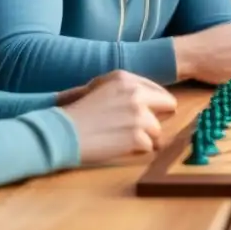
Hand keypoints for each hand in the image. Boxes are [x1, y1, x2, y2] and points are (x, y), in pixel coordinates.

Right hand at [60, 70, 177, 164]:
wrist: (62, 133)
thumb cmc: (77, 112)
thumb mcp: (98, 87)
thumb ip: (125, 88)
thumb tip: (150, 97)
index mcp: (126, 79)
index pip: (159, 91)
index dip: (157, 104)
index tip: (150, 112)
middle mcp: (137, 94)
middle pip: (168, 106)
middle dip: (157, 118)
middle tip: (142, 128)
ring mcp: (139, 116)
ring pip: (158, 130)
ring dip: (146, 137)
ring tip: (124, 139)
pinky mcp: (138, 137)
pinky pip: (149, 147)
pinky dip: (138, 150)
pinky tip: (121, 147)